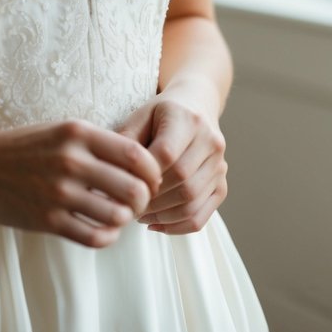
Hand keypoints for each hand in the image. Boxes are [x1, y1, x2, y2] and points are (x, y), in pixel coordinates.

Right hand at [0, 119, 162, 247]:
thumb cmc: (24, 146)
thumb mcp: (61, 130)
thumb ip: (98, 143)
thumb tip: (141, 164)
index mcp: (78, 132)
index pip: (138, 155)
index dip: (153, 172)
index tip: (149, 180)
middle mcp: (71, 160)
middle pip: (134, 189)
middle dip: (144, 200)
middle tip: (137, 203)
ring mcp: (59, 192)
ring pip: (118, 216)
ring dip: (124, 220)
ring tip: (117, 215)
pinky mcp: (48, 220)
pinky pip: (95, 237)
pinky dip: (108, 237)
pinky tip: (103, 229)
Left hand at [116, 95, 227, 234]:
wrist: (196, 105)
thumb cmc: (160, 113)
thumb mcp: (140, 115)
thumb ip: (126, 140)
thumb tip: (109, 173)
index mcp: (187, 119)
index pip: (167, 153)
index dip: (144, 174)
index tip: (124, 183)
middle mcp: (210, 141)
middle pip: (181, 179)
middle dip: (151, 198)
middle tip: (128, 205)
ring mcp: (220, 165)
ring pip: (192, 201)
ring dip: (161, 215)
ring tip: (139, 214)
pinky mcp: (222, 184)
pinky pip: (202, 215)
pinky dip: (177, 226)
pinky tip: (156, 223)